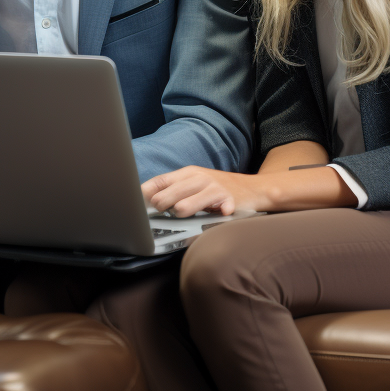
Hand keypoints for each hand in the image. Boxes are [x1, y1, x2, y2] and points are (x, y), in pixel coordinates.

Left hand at [142, 166, 272, 217]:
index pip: (159, 181)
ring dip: (180, 215)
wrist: (252, 189)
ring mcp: (213, 188)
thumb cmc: (218, 189)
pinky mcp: (228, 200)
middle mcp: (198, 178)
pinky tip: (218, 216)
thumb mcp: (195, 183)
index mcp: (187, 173)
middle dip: (160, 209)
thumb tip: (147, 201)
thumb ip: (174, 189)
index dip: (145, 195)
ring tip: (185, 216)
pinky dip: (215, 217)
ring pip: (183, 207)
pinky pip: (217, 211)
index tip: (137, 206)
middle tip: (164, 215)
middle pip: (166, 196)